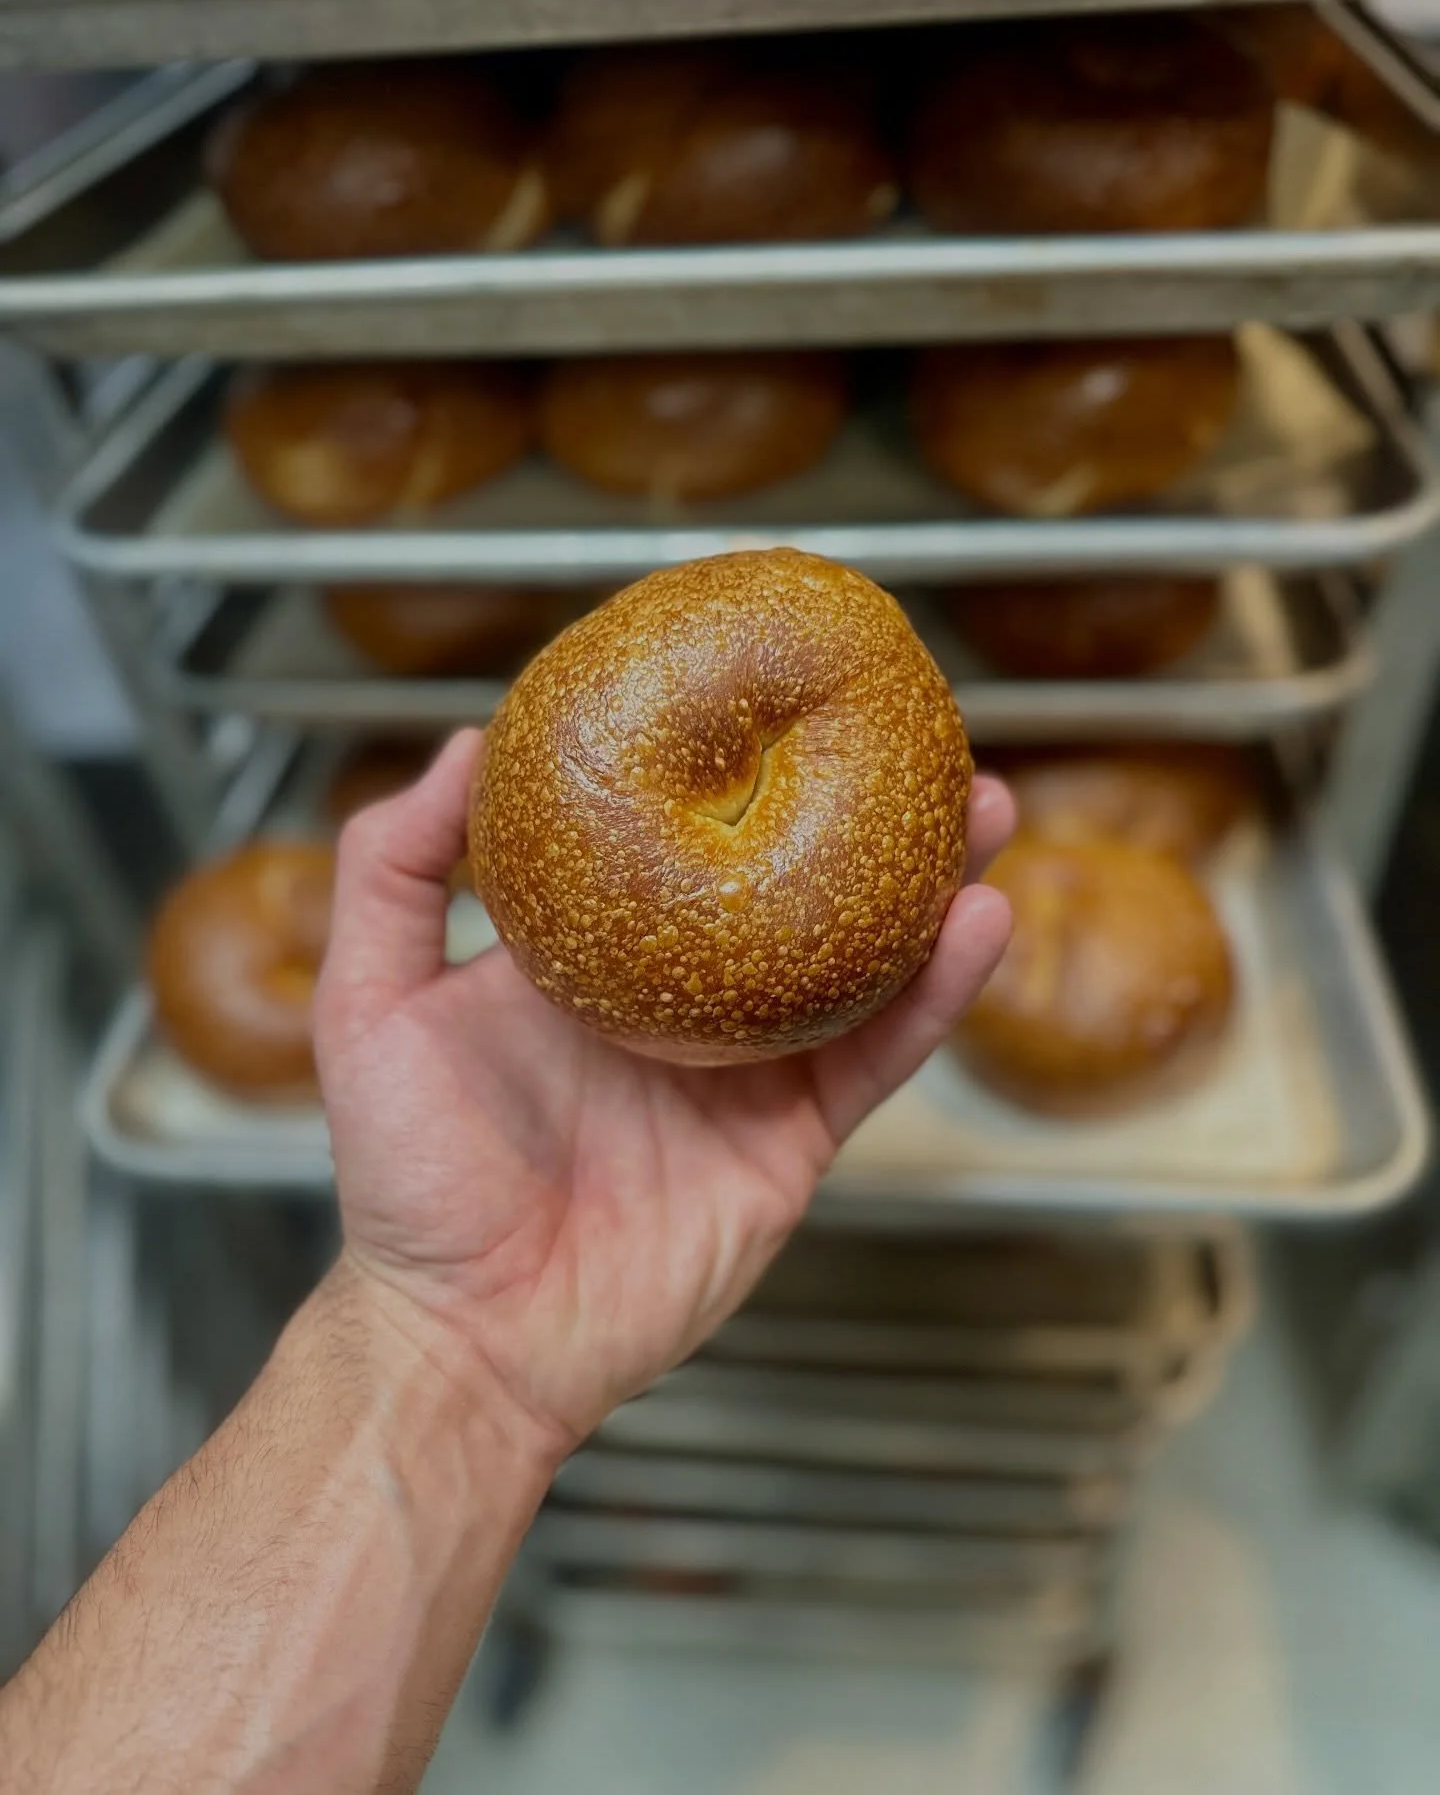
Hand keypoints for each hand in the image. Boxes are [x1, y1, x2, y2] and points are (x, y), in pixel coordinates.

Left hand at [314, 729, 1012, 1463]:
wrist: (470, 1334)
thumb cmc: (408, 1177)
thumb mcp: (370, 1003)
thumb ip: (394, 872)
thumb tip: (466, 746)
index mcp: (600, 956)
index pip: (681, 843)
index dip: (733, 773)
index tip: (774, 694)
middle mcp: (684, 1001)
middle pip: (793, 888)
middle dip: (864, 817)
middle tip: (920, 743)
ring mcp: (747, 1069)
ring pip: (859, 962)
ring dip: (930, 889)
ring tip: (983, 811)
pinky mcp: (792, 1143)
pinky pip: (877, 1059)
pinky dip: (935, 999)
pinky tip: (978, 929)